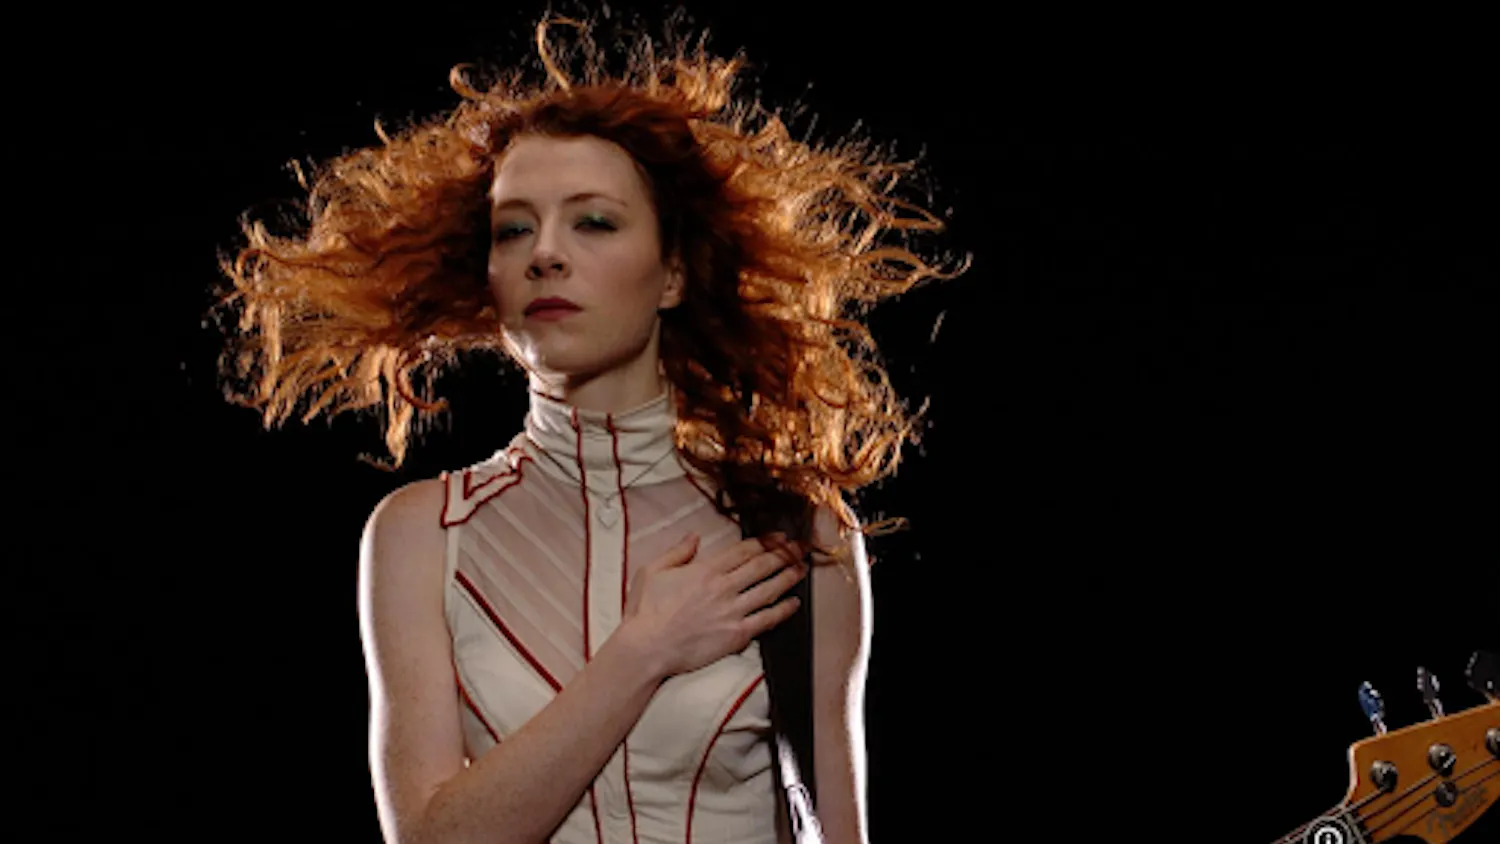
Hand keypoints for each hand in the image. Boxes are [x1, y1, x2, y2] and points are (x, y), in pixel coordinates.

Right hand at [621, 532, 807, 678]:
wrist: (647, 647)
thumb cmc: (646, 611)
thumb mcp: (653, 570)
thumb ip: (677, 552)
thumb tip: (694, 537)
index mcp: (706, 569)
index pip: (744, 550)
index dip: (766, 541)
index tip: (778, 537)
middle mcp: (724, 587)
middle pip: (762, 566)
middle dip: (784, 554)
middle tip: (799, 547)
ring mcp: (732, 611)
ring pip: (769, 590)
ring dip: (789, 577)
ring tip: (803, 568)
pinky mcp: (736, 635)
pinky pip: (766, 620)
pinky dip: (783, 610)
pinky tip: (794, 603)